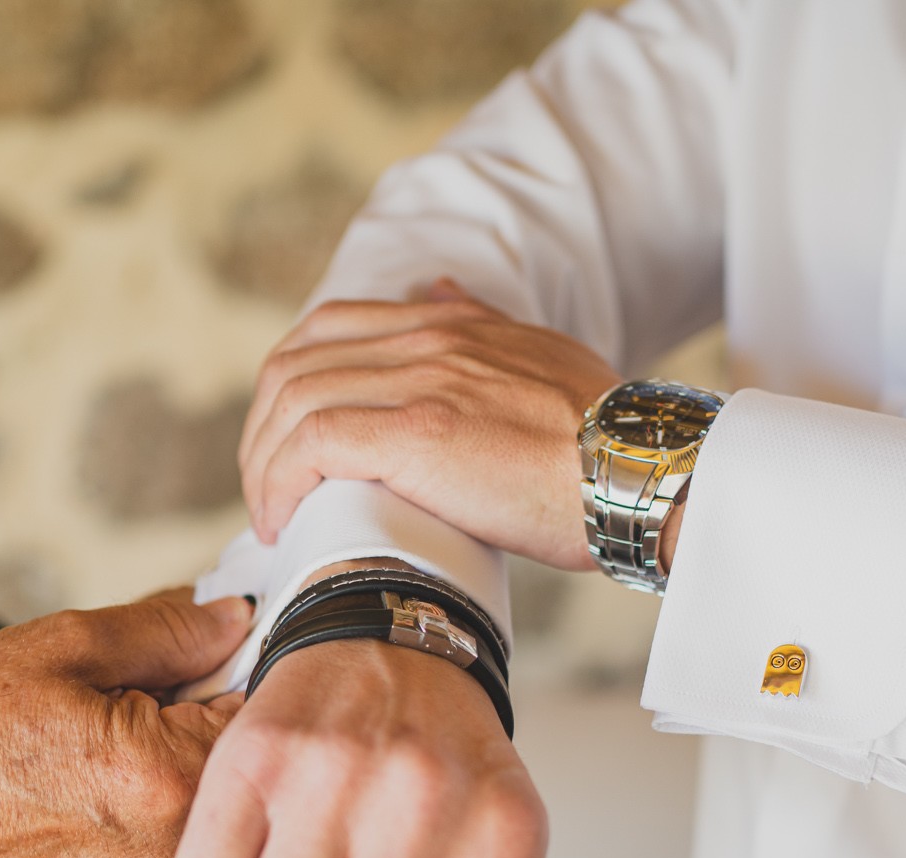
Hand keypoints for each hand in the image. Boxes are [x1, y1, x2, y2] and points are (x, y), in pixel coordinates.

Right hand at [0, 588, 254, 857]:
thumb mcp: (66, 647)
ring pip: (218, 815)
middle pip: (249, 771)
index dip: (244, 671)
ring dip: (189, 771)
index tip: (213, 653)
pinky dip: (161, 815)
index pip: (267, 712)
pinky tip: (106, 789)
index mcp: (168, 774)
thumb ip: (169, 629)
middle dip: (218, 722)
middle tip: (155, 695)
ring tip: (122, 744)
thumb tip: (237, 621)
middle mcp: (176, 847)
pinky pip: (179, 850)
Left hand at [240, 279, 618, 570]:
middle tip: (269, 487)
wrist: (643, 473)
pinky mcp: (414, 431)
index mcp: (451, 324)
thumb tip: (439, 290)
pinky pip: (311, 443)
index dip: (290, 384)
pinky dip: (279, 482)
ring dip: (263, 464)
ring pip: (292, 403)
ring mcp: (419, 380)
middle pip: (294, 364)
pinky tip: (282, 518)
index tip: (288, 443)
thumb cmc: (606, 445)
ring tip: (271, 514)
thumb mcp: (543, 357)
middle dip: (262, 430)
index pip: (331, 328)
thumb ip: (483, 325)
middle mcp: (428, 340)